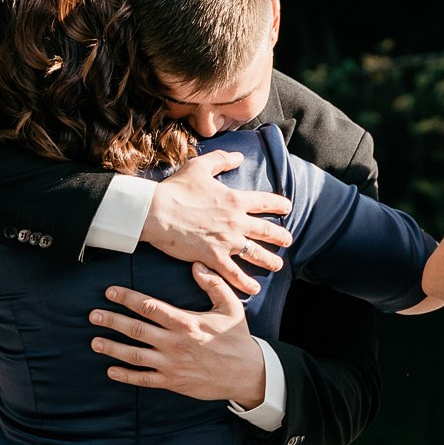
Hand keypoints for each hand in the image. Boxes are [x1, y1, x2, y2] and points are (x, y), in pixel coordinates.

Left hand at [90, 266, 266, 404]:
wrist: (247, 374)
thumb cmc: (237, 338)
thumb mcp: (230, 306)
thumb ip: (213, 284)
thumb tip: (196, 264)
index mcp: (185, 322)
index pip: (149, 306)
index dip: (126, 298)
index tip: (110, 292)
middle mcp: (174, 343)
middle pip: (135, 329)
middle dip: (111, 320)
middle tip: (92, 314)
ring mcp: (171, 364)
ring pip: (134, 355)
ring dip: (112, 348)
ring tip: (94, 341)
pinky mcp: (172, 382)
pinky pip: (143, 379)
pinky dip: (125, 376)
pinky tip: (111, 370)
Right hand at [139, 150, 293, 296]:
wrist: (155, 212)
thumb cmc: (175, 189)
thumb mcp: (199, 167)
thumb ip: (221, 159)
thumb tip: (239, 156)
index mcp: (234, 199)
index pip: (265, 201)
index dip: (279, 205)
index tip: (287, 208)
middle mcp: (236, 222)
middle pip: (266, 231)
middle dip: (280, 236)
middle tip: (288, 240)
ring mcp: (226, 241)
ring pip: (255, 254)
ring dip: (269, 261)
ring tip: (277, 266)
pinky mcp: (212, 257)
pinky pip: (234, 273)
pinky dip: (245, 282)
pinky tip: (254, 289)